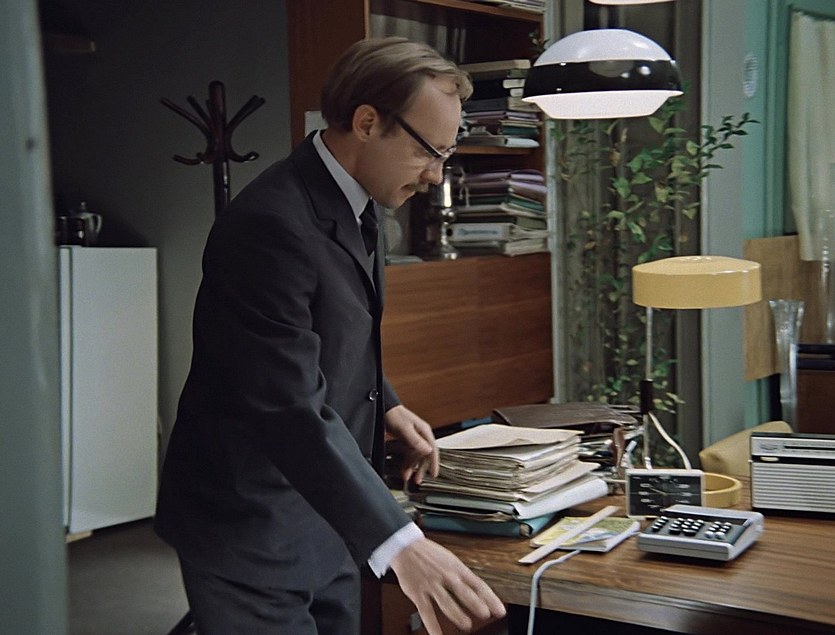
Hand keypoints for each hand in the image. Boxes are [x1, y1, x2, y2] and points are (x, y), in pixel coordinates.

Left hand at [384, 405, 438, 484]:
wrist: (383, 408)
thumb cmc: (394, 414)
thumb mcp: (405, 429)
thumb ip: (416, 440)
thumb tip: (428, 450)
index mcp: (424, 431)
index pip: (433, 450)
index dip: (434, 463)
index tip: (434, 474)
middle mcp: (421, 435)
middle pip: (424, 456)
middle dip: (421, 468)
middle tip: (418, 480)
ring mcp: (413, 438)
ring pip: (416, 456)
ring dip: (412, 467)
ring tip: (407, 477)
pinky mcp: (406, 440)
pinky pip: (409, 454)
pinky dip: (406, 462)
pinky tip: (403, 469)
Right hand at [390, 538, 505, 633]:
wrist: (406, 547)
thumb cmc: (430, 554)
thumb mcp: (451, 560)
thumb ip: (463, 577)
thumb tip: (479, 591)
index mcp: (457, 568)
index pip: (478, 584)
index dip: (490, 598)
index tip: (499, 610)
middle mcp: (446, 577)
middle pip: (463, 592)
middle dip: (475, 603)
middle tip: (485, 613)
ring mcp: (432, 585)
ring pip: (446, 602)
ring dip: (457, 614)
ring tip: (466, 624)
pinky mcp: (418, 593)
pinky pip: (426, 611)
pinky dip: (432, 625)